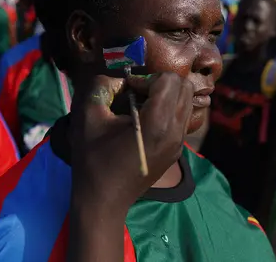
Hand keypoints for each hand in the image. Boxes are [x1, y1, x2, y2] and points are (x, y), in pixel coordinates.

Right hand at [69, 72, 193, 213]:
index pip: (169, 79)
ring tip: (143, 106)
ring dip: (167, 95)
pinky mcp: (178, 150)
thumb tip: (119, 77)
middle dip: (160, 83)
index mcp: (157, 123)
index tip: (128, 90)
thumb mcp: (88, 117)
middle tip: (138, 94)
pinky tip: (147, 121)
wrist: (104, 200)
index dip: (146, 78)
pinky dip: (169, 110)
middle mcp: (175, 131)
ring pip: (187, 101)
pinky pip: (183, 118)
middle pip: (184, 86)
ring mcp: (180, 143)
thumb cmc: (93, 159)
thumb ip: (102, 87)